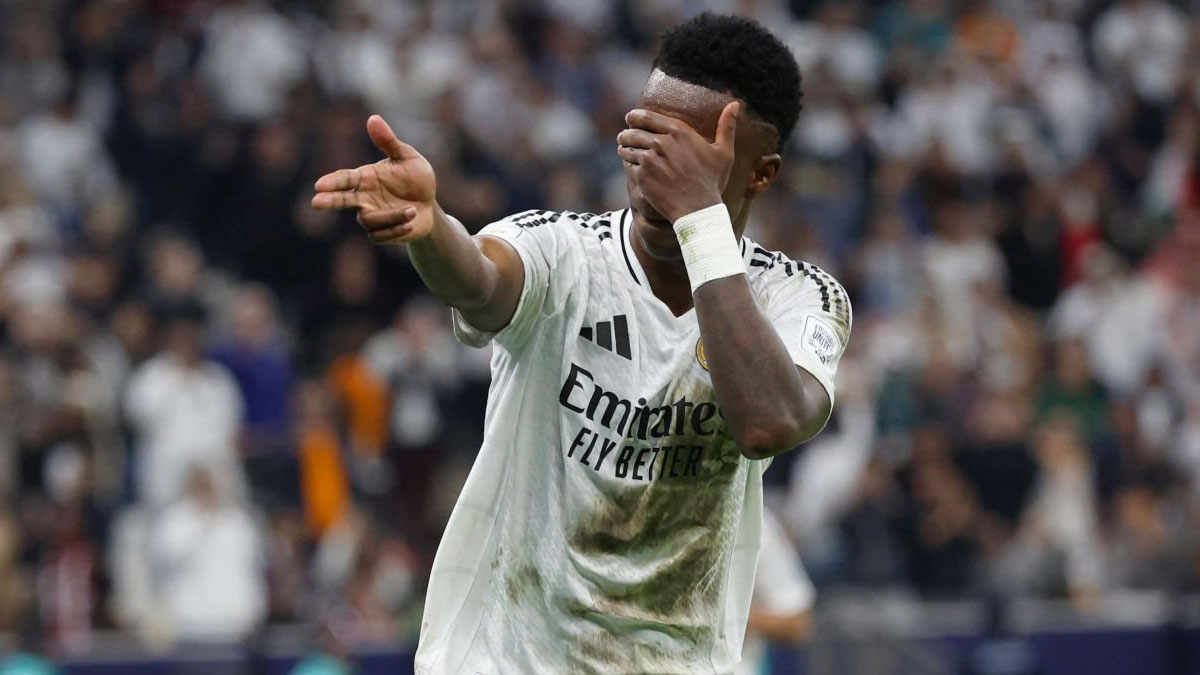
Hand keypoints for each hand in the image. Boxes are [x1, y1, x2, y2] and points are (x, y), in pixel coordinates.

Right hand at [312, 115, 436, 243]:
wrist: (430, 207)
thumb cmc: (416, 178)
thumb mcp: (407, 158)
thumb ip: (389, 142)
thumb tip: (373, 119)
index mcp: (366, 177)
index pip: (345, 179)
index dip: (332, 182)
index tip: (320, 185)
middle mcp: (364, 197)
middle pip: (342, 200)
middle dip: (330, 200)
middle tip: (316, 202)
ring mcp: (370, 216)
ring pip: (369, 220)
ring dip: (392, 216)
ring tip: (412, 210)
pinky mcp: (380, 233)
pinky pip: (380, 235)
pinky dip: (397, 229)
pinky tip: (411, 223)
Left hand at [617, 101, 738, 222]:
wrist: (698, 210)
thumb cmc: (711, 181)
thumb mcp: (723, 153)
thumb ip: (727, 126)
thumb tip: (736, 104)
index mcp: (678, 131)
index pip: (645, 116)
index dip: (634, 117)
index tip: (631, 120)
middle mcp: (661, 141)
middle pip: (632, 130)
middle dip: (627, 133)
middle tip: (624, 136)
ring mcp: (649, 158)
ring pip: (627, 146)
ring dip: (624, 147)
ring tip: (624, 149)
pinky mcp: (641, 175)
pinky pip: (627, 163)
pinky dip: (627, 163)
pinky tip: (630, 165)